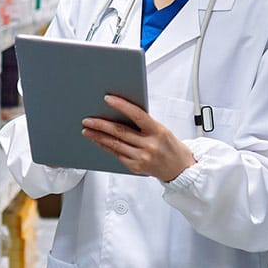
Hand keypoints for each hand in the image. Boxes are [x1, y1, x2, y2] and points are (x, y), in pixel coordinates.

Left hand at [82, 95, 196, 181]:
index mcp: (158, 131)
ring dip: (98, 136)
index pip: (137, 115)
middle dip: (101, 124)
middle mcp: (150, 145)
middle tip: (88, 119)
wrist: (180, 168)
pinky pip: (117, 154)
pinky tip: (98, 141)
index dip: (121, 106)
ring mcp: (142, 157)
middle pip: (120, 131)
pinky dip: (106, 146)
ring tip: (87, 130)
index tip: (107, 99)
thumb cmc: (170, 145)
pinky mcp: (136, 167)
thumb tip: (120, 112)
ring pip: (115, 144)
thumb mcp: (162, 130)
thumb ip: (143, 123)